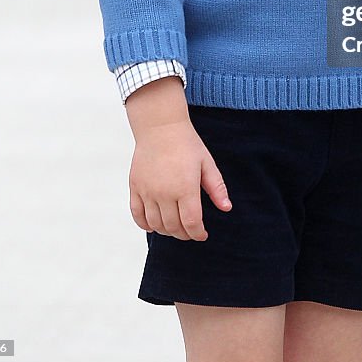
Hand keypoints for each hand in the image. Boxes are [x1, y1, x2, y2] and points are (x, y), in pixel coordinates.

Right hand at [129, 119, 232, 240]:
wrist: (160, 127)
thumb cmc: (186, 144)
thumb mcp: (206, 163)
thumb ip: (216, 188)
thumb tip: (226, 208)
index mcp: (185, 187)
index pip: (191, 222)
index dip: (198, 233)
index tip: (202, 235)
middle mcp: (165, 193)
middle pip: (173, 227)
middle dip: (184, 234)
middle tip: (190, 231)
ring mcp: (147, 191)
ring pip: (156, 224)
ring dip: (167, 231)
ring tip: (175, 227)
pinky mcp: (135, 187)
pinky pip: (137, 215)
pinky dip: (146, 224)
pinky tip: (154, 224)